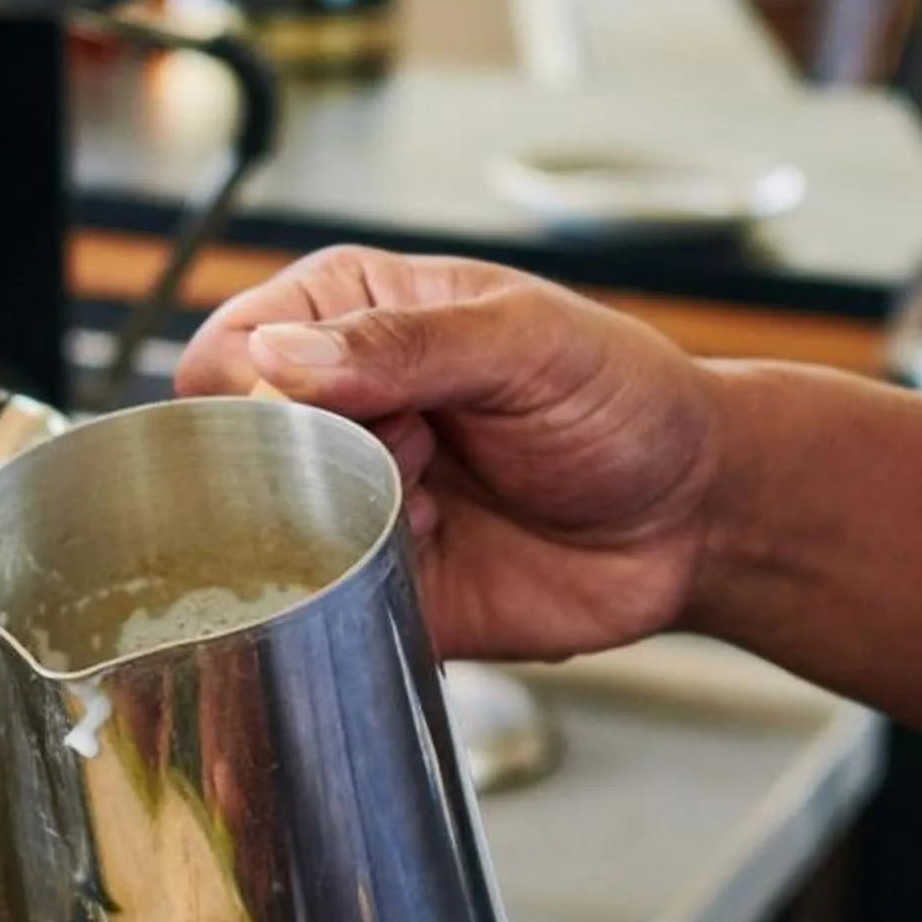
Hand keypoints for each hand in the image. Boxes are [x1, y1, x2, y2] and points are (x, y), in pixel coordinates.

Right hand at [177, 248, 729, 662]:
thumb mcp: (528, 343)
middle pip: (231, 451)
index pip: (229, 352)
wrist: (693, 518)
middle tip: (416, 457)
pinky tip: (437, 551)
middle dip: (310, 466)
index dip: (265, 393)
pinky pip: (315, 605)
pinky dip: (357, 589)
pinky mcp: (373, 586)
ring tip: (438, 506)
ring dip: (340, 530)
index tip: (360, 411)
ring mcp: (348, 499)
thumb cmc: (624, 402)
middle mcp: (334, 408)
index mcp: (349, 315)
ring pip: (260, 536)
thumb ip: (405, 345)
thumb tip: (276, 357)